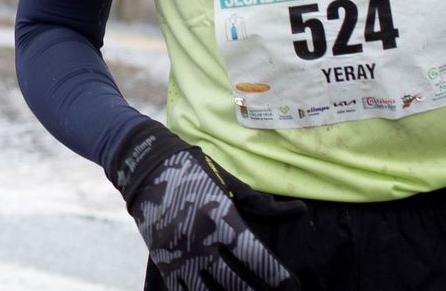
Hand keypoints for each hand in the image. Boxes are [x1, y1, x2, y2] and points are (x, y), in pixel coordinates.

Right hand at [109, 118, 302, 290]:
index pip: (259, 260)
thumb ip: (263, 206)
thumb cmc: (193, 172)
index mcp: (223, 222)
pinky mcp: (164, 261)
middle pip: (238, 283)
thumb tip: (300, 211)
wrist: (144, 167)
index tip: (292, 286)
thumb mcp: (230, 184)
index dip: (279, 278)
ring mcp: (181, 255)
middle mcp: (203, 243)